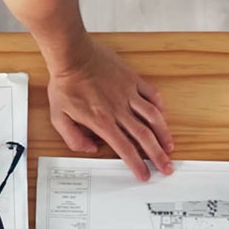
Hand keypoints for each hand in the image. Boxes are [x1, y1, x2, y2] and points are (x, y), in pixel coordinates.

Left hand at [47, 39, 173, 181]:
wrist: (72, 54)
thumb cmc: (65, 83)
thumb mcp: (59, 116)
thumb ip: (73, 138)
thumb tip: (91, 149)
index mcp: (102, 121)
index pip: (125, 148)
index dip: (137, 164)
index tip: (144, 175)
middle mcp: (118, 109)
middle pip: (144, 137)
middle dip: (158, 156)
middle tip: (167, 167)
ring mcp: (128, 93)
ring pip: (153, 117)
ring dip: (164, 134)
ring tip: (170, 146)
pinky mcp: (132, 80)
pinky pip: (151, 94)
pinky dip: (159, 106)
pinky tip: (163, 116)